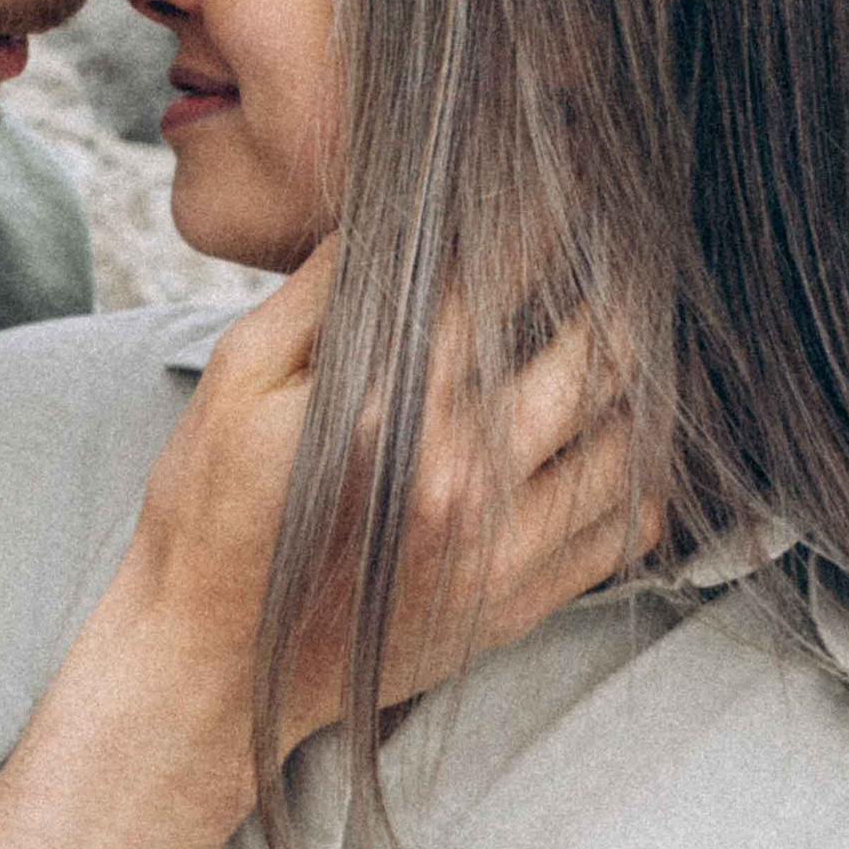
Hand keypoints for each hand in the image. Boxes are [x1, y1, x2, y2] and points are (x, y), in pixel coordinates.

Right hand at [120, 244, 647, 793]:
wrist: (207, 669)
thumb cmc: (208, 516)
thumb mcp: (237, 380)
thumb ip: (325, 291)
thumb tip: (400, 209)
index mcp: (394, 411)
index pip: (507, 276)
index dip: (544, 209)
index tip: (555, 179)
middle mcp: (466, 479)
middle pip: (598, 344)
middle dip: (613, 276)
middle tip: (609, 240)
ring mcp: (505, 551)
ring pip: (636, 430)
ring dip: (641, 367)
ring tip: (621, 324)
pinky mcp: (522, 603)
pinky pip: (633, 523)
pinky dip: (641, 465)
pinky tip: (609, 429)